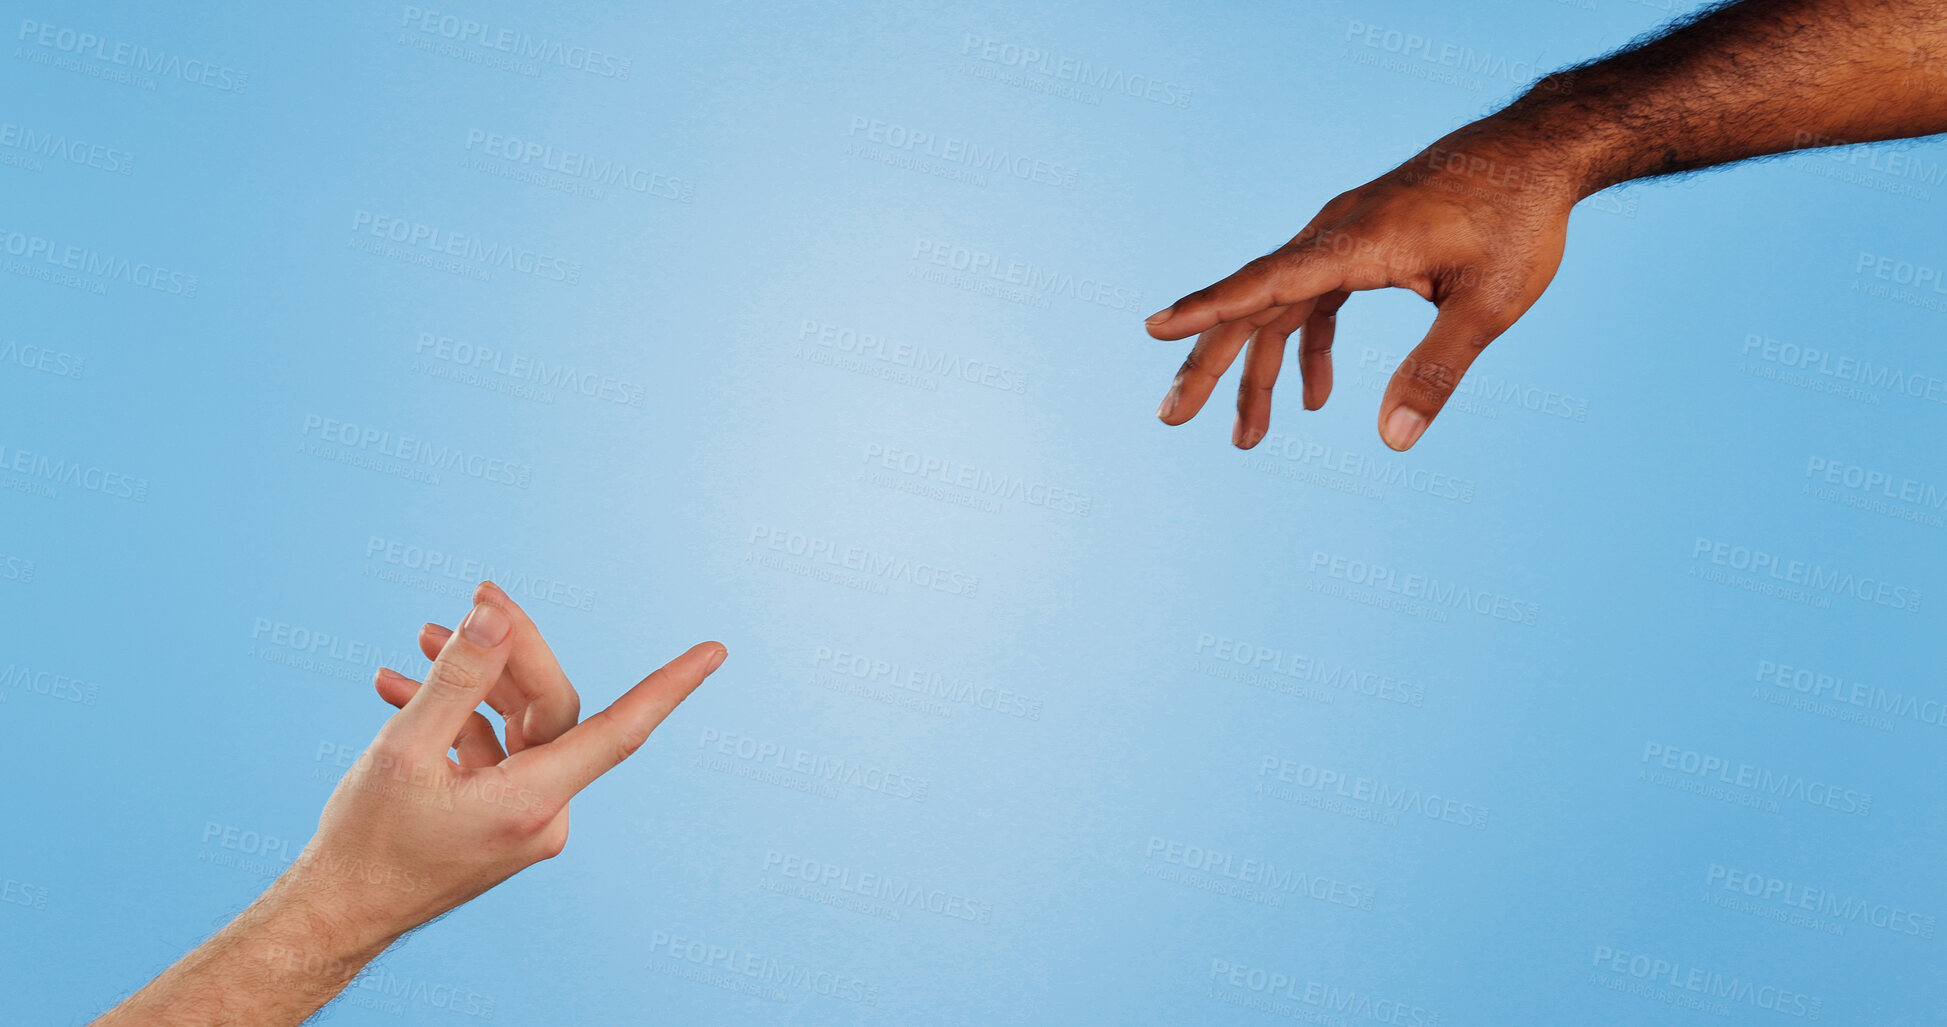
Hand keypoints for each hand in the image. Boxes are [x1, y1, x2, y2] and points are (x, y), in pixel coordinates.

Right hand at [287, 581, 725, 945]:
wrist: (333, 916)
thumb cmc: (365, 843)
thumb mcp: (403, 749)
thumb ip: (458, 677)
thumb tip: (497, 617)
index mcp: (534, 802)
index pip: (621, 728)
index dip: (669, 685)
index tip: (714, 652)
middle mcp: (543, 814)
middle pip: (550, 709)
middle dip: (510, 651)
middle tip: (474, 599)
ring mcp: (524, 820)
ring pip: (520, 726)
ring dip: (474, 680)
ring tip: (425, 637)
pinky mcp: (500, 819)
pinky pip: (494, 752)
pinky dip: (457, 717)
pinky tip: (402, 685)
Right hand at [1144, 127, 1574, 450]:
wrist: (1538, 152)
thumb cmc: (1519, 220)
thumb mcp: (1489, 304)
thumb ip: (1437, 371)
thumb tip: (1392, 441)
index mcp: (1356, 244)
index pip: (1265, 283)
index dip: (1207, 310)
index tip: (1154, 329)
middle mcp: (1334, 236)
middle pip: (1254, 305)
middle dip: (1211, 366)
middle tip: (1171, 419)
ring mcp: (1342, 239)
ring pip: (1279, 308)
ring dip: (1258, 372)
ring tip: (1245, 438)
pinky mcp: (1359, 245)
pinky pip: (1313, 300)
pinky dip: (1307, 348)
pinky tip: (1314, 398)